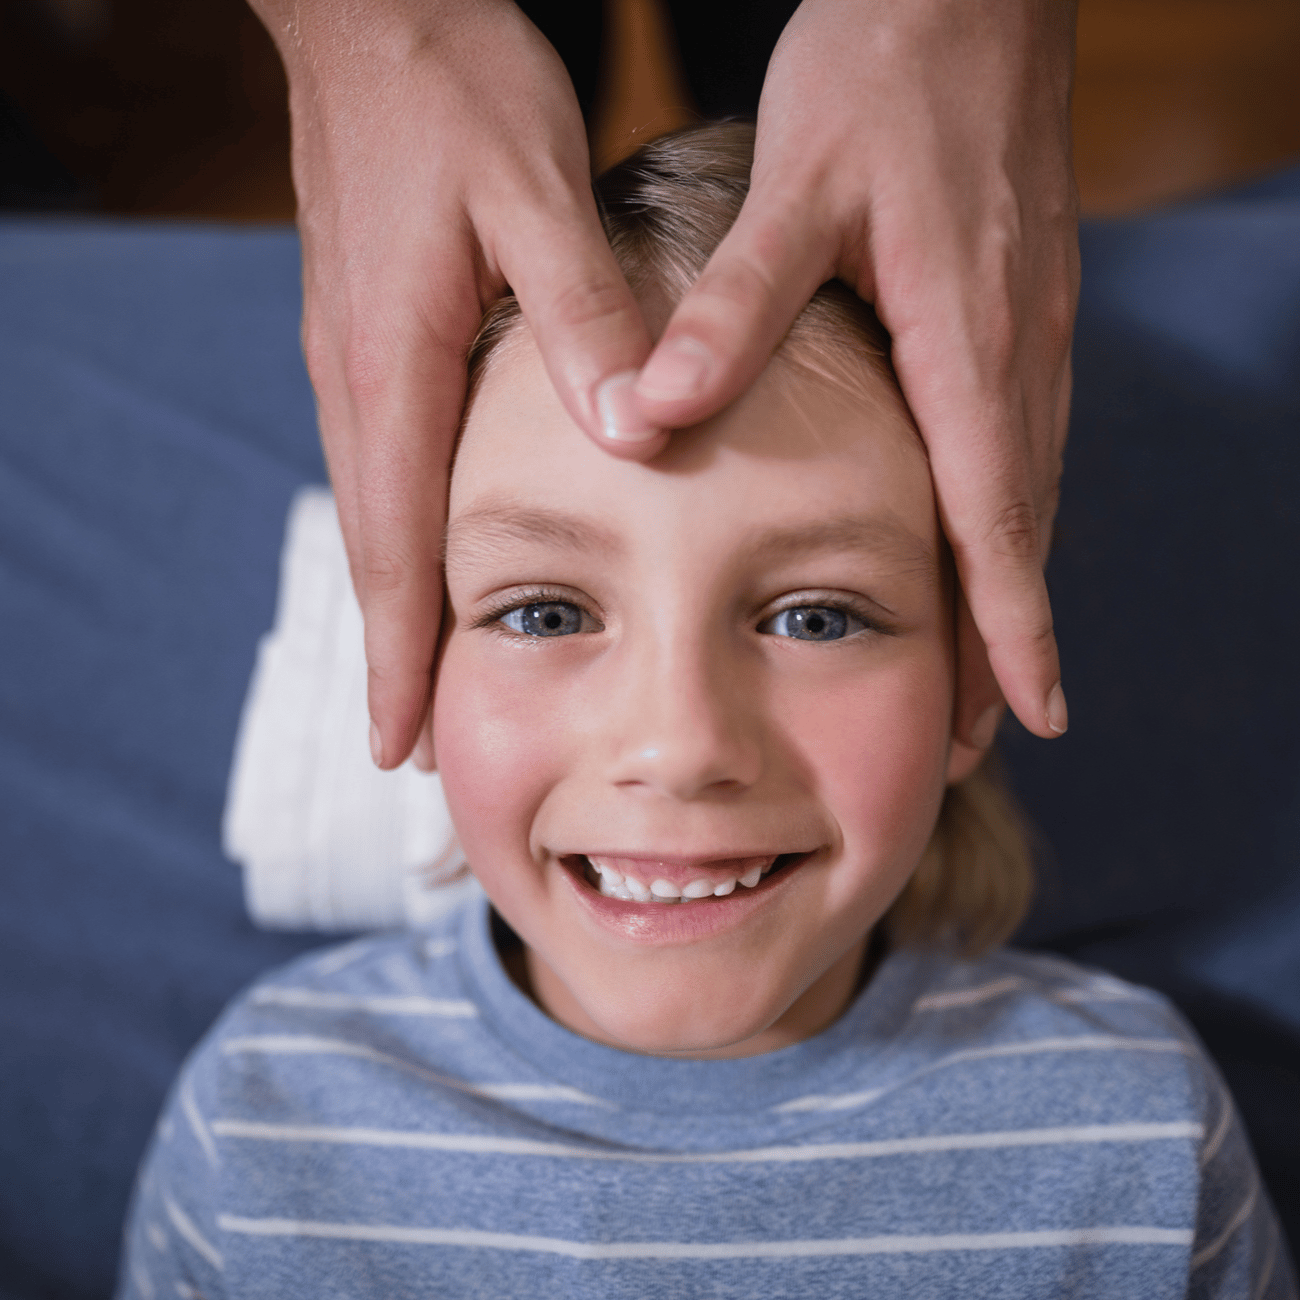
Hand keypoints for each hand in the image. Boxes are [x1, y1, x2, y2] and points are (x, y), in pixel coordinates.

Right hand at [251, 0, 663, 767]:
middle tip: (407, 739)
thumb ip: (585, 315)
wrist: (371, 10)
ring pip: (376, 508)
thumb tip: (630, 431)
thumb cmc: (449, 88)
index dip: (398, 654)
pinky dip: (404, 529)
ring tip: (422, 670)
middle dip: (391, 650)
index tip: (395, 743)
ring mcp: (358, 355)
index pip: (395, 547)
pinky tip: (434, 550)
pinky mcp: (371, 328)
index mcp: (395, 364)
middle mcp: (361, 377)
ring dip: (396, 599)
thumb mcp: (535, 194)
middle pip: (375, 548)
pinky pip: (386, 459)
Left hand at [632, 0, 1079, 741]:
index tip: (1026, 717)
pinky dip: (1005, 517)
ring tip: (982, 669)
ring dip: (1009, 589)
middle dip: (1006, 639)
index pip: (998, 523)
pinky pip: (1022, 441)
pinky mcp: (1022, 308)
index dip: (1012, 630)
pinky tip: (978, 545)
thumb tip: (653, 411)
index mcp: (968, 344)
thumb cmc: (888, 73)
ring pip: (1028, 492)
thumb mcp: (795, 186)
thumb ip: (731, 308)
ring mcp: (1032, 333)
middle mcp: (1018, 354)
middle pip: (1021, 531)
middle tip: (981, 735)